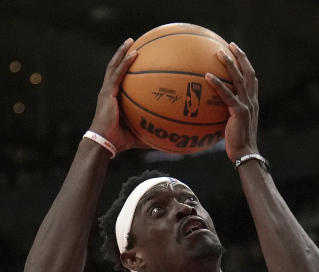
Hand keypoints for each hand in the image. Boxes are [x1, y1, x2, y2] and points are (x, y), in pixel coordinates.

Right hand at [88, 39, 143, 153]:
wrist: (105, 142)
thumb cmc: (122, 141)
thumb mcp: (141, 133)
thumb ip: (154, 130)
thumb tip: (173, 136)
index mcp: (114, 98)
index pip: (119, 79)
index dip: (125, 67)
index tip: (135, 58)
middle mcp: (109, 91)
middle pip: (115, 67)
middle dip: (122, 54)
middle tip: (132, 43)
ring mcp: (106, 91)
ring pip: (114, 66)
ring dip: (122, 52)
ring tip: (131, 41)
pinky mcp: (107, 92)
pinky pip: (118, 74)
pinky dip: (126, 63)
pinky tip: (135, 54)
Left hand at [205, 43, 258, 161]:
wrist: (246, 153)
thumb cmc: (237, 143)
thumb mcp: (233, 124)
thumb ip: (226, 113)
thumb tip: (210, 108)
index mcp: (252, 102)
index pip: (252, 78)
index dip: (246, 64)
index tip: (237, 52)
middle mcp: (252, 101)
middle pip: (248, 73)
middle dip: (240, 57)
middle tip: (230, 45)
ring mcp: (247, 105)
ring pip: (239, 79)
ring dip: (230, 64)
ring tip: (219, 52)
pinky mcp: (239, 112)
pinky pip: (227, 94)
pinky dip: (218, 84)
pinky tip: (207, 75)